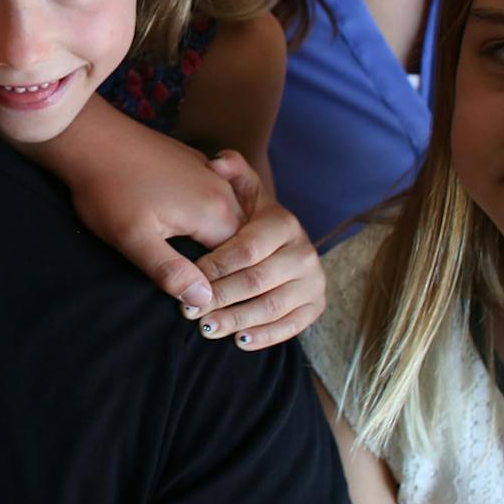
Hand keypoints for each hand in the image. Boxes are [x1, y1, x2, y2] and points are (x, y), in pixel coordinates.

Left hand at [64, 123, 243, 311]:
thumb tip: (203, 300)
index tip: (200, 302)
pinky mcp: (195, 164)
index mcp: (214, 212)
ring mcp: (210, 173)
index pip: (241, 261)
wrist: (91, 137)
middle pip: (240, 239)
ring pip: (229, 218)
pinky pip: (216, 199)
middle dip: (225, 264)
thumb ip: (170, 272)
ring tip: (190, 260)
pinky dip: (208, 218)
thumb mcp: (133, 239)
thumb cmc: (108, 190)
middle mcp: (222, 191)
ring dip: (217, 241)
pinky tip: (184, 227)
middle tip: (198, 288)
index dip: (223, 284)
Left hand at [187, 152, 324, 351]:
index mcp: (283, 223)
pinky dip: (265, 336)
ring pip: (273, 307)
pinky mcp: (315, 304)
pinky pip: (291, 326)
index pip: (248, 251)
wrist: (261, 233)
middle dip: (221, 298)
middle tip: (190, 311)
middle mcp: (304, 251)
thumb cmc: (235, 213)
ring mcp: (313, 280)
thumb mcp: (233, 187)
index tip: (189, 277)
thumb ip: (228, 172)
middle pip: (258, 281)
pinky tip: (239, 341)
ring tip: (206, 328)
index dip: (216, 267)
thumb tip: (217, 162)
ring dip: (237, 320)